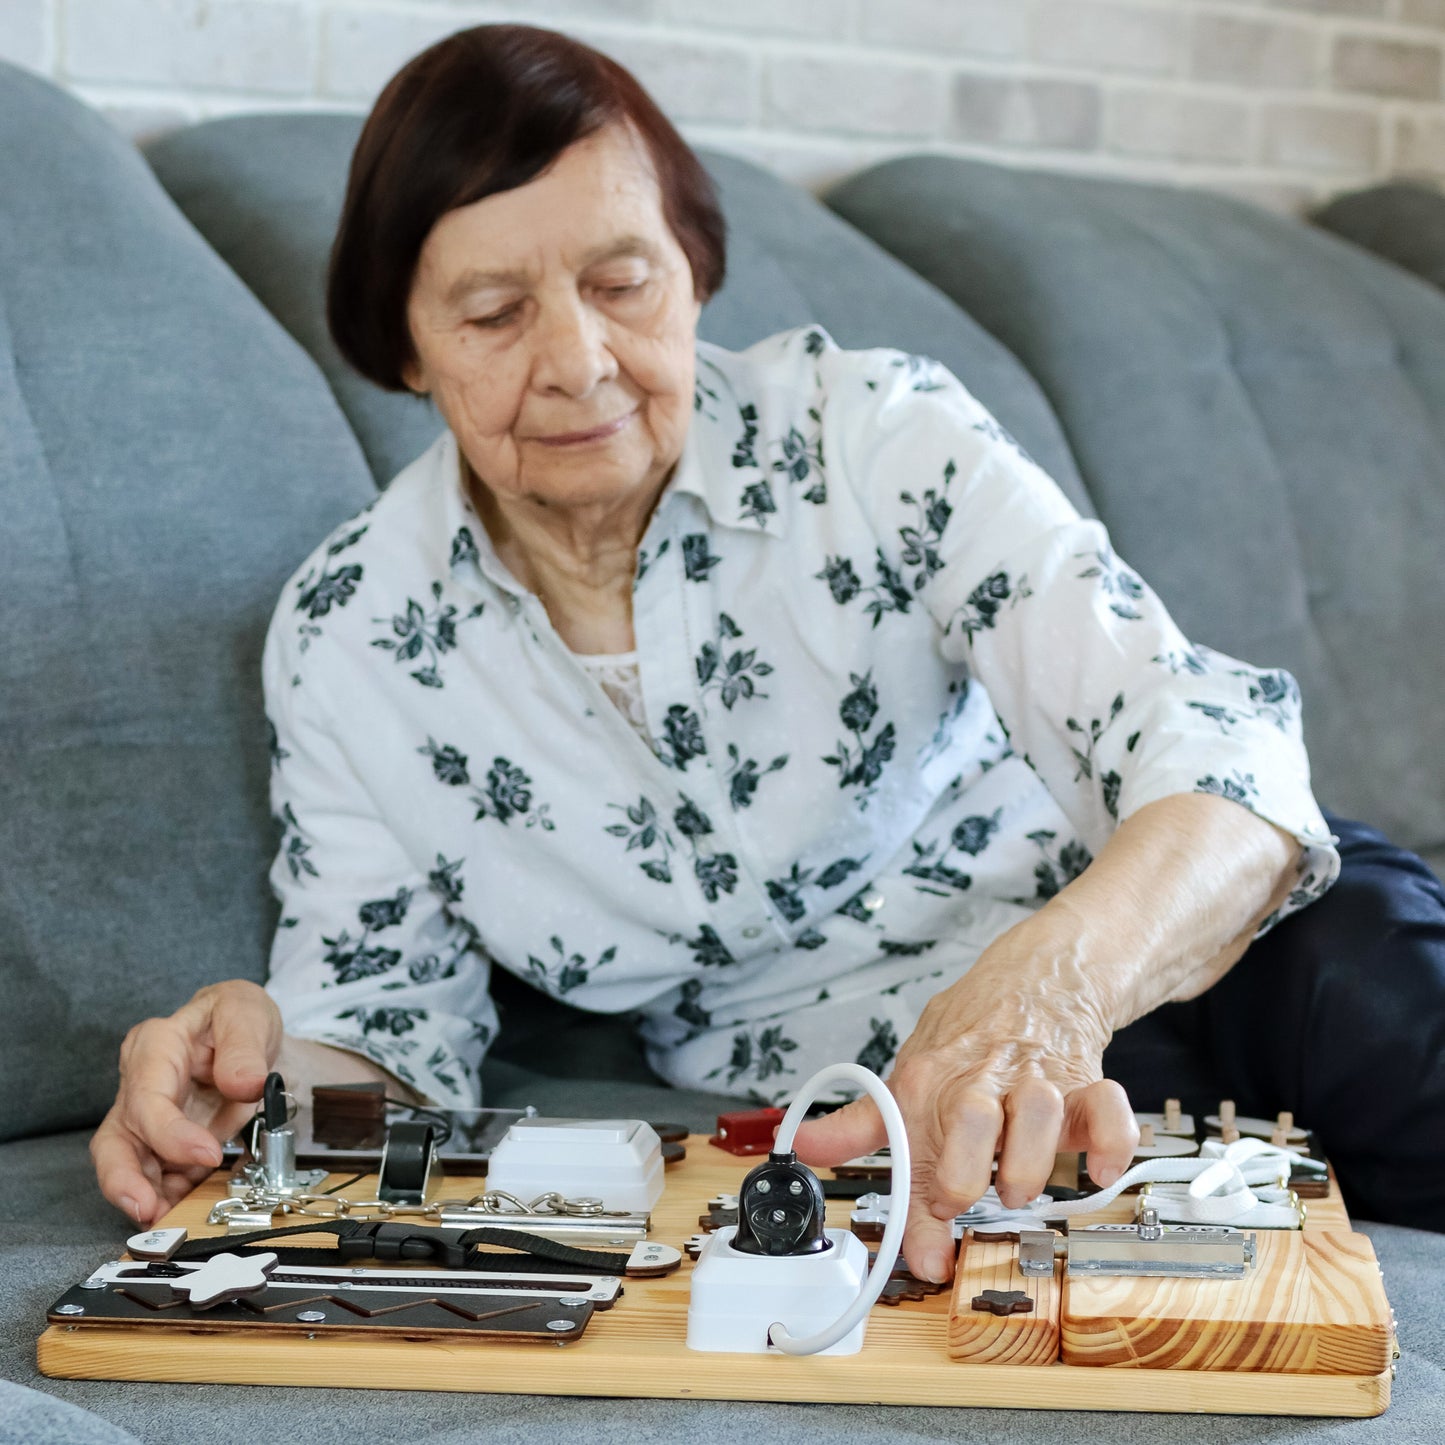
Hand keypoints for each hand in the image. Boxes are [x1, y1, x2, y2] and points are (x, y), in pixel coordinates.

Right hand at [90, 980, 282, 1226]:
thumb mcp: (247, 1012)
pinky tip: (189, 1205)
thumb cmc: (236, 1016)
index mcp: (155, 1047)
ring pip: (127, 1165)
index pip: (147, 1099)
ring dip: (148, 1196)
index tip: (207, 1153)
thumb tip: (244, 1083)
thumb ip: (245, 1047)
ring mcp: (146, 1116)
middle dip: (124, 1181)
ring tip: (173, 1220)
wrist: (244, 1030)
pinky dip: (170, 1194)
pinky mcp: (162, 1141)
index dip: (170, 1134)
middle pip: (114, 1141)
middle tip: (149, 1211)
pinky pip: (158, 1174)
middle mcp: (140, 1084)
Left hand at [791, 917, 1137, 1283]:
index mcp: (931, 1080)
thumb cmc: (968, 1034)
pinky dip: (1109, 1144)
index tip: (927, 1258)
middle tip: (962, 1200)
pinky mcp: (1087, 1082)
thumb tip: (805, 1146)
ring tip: (1017, 1187)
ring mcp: (1038, 1079)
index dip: (919, 1211)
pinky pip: (1109, 1110)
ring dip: (1028, 1162)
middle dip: (964, 1172)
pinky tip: (1094, 1170)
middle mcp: (984, 1079)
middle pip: (970, 1117)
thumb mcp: (907, 1072)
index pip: (916, 1143)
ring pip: (1038, 1111)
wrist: (1035, 978)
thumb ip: (860, 1122)